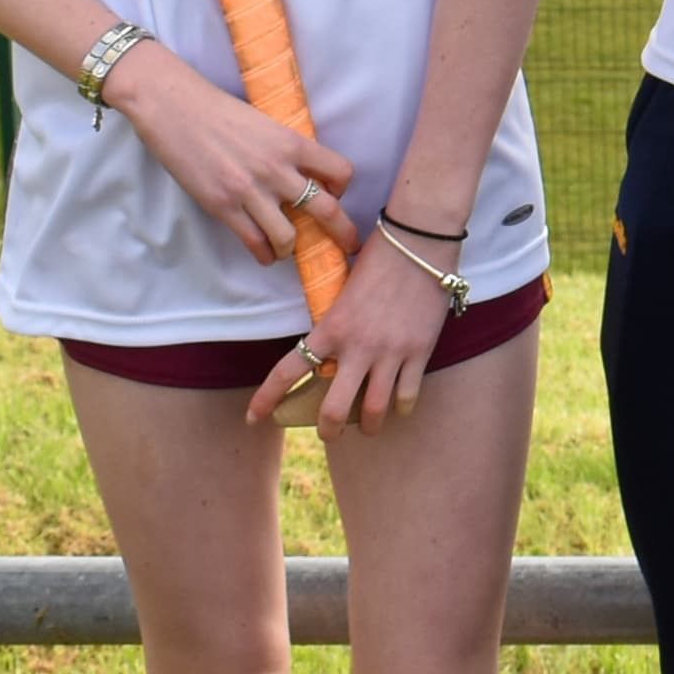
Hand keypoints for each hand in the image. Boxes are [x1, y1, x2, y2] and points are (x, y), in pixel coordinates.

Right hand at [104, 43, 359, 270]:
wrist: (176, 109)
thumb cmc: (220, 111)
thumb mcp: (267, 124)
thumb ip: (286, 150)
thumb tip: (302, 174)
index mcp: (292, 143)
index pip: (340, 171)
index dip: (342, 188)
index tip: (334, 194)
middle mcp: (277, 169)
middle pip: (327, 210)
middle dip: (343, 233)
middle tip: (349, 245)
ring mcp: (250, 190)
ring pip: (288, 236)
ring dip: (291, 248)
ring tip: (286, 248)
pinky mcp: (223, 206)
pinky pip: (254, 242)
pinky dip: (264, 254)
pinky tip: (265, 253)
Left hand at [250, 222, 455, 433]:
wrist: (419, 241)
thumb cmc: (379, 257)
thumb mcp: (344, 291)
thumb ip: (336, 324)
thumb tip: (330, 350)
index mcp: (331, 328)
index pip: (288, 371)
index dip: (266, 399)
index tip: (253, 418)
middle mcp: (357, 347)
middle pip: (333, 409)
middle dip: (328, 430)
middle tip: (329, 432)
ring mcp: (390, 352)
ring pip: (373, 410)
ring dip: (367, 426)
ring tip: (367, 427)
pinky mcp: (419, 351)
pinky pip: (407, 395)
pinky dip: (401, 406)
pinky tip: (398, 407)